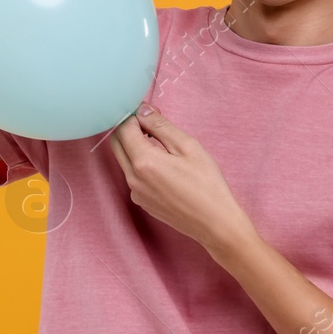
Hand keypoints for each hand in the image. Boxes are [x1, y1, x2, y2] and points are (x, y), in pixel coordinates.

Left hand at [107, 105, 254, 255]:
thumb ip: (161, 126)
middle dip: (129, 130)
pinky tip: (165, 168)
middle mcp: (133, 178)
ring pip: (124, 160)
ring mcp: (135, 192)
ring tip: (163, 146)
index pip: (123, 129)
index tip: (149, 113)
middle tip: (152, 125)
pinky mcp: (141, 202)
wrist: (215, 222)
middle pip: (117, 144)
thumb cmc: (207, 183)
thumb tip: (142, 111)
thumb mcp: (188, 146)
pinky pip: (133, 177)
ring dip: (135, 147)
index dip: (133, 116)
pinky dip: (141, 165)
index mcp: (143, 161)